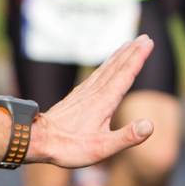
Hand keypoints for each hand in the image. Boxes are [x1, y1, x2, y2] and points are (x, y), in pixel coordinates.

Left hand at [27, 35, 154, 167]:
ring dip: (118, 56)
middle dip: (131, 51)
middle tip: (144, 37)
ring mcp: (82, 94)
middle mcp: (93, 93)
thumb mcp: (101, 148)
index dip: (138, 58)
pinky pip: (93, 77)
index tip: (148, 42)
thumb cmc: (67, 147)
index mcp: (103, 102)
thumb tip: (149, 125)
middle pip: (116, 67)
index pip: (125, 74)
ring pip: (104, 70)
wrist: (35, 140)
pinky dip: (104, 67)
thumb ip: (126, 137)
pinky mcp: (74, 99)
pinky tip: (105, 68)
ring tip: (127, 45)